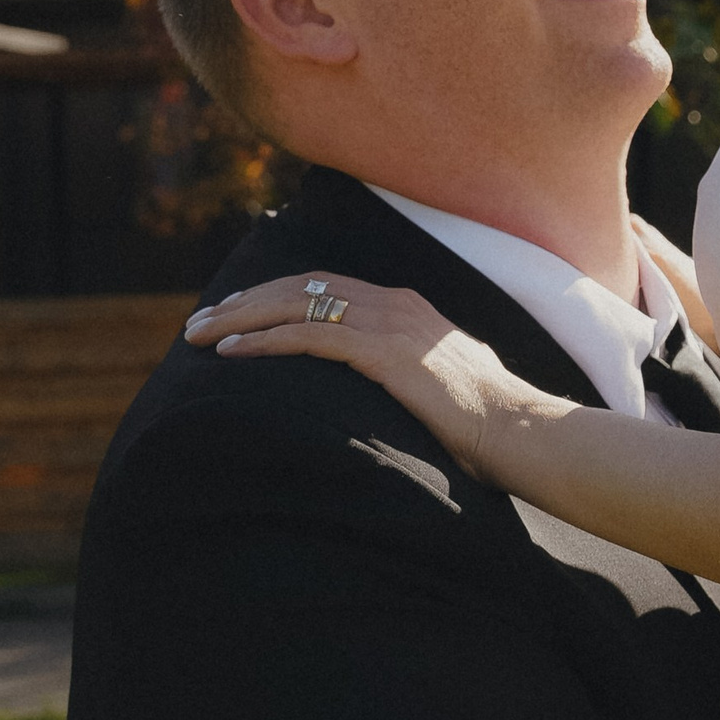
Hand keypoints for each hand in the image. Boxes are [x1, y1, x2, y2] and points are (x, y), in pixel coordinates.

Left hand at [181, 273, 572, 489]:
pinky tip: (231, 351)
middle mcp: (396, 304)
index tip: (235, 312)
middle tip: (198, 321)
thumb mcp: (442, 385)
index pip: (326, 287)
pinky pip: (308, 337)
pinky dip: (263, 341)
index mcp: (409, 308)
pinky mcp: (385, 352)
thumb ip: (411, 373)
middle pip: (302, 287)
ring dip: (239, 317)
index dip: (274, 296)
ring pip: (296, 305)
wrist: (521, 432)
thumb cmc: (488, 424)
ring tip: (198, 335)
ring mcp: (391, 324)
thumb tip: (390, 389)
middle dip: (243, 301)